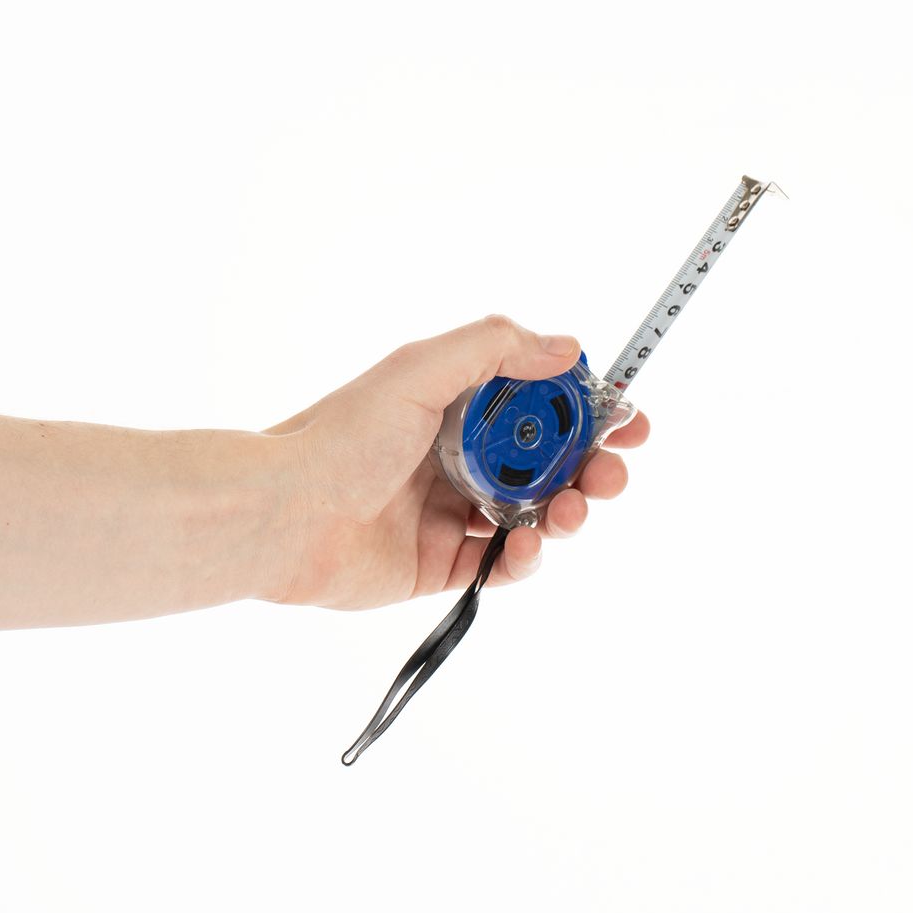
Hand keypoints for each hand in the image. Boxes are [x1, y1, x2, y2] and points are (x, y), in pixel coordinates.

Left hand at [263, 315, 648, 609]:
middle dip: (590, 469)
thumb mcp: (419, 370)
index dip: (589, 413)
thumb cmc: (341, 437)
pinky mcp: (438, 565)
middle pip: (546, 465)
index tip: (629, 420)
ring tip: (570, 512)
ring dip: (565, 512)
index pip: (539, 407)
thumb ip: (494, 349)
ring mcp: (448, 514)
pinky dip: (523, 558)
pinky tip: (526, 546)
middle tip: (612, 476)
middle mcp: (456, 459)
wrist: (283, 515)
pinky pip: (498, 564)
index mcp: (454, 409)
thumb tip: (567, 346)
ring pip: (530, 514)